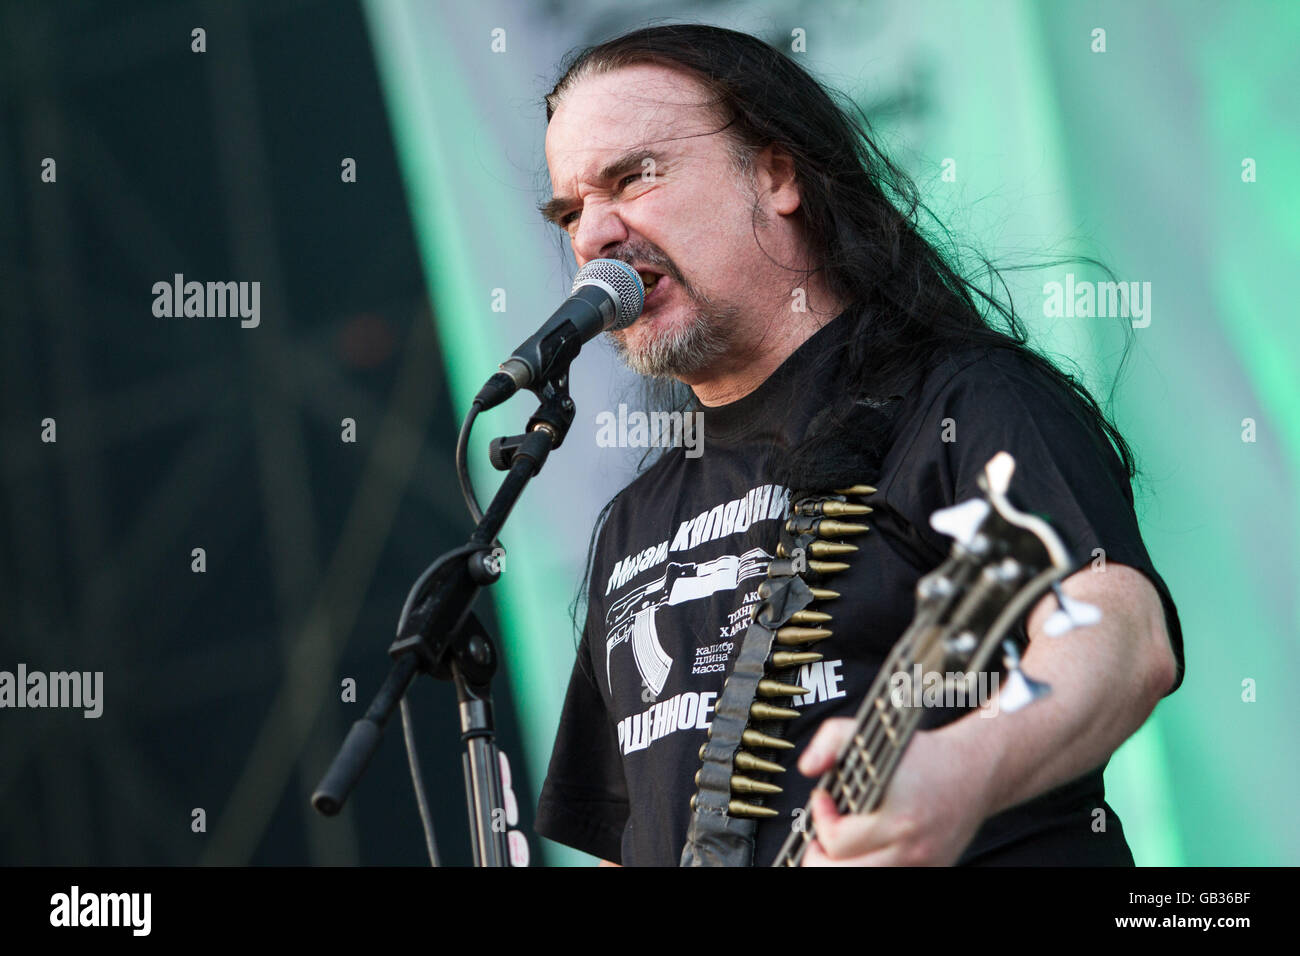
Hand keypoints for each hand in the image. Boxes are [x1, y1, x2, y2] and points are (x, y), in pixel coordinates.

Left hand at [796, 718, 989, 865]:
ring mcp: (922, 864)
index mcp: (897, 816)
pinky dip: (867, 866)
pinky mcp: (931, 871)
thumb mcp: (873, 734)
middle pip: (843, 873)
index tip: (822, 800)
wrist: (975, 770)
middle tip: (818, 838)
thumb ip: (831, 741)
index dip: (820, 820)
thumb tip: (808, 767)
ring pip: (863, 879)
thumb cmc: (925, 756)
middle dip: (820, 857)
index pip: (837, 840)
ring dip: (842, 864)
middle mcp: (911, 847)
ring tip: (837, 845)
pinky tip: (864, 849)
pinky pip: (888, 876)